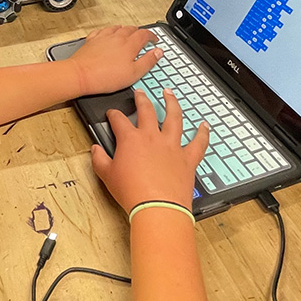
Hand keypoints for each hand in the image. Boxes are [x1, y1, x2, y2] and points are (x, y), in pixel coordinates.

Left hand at [70, 25, 161, 94]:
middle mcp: (116, 37)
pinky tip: (107, 34)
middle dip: (139, 32)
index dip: (151, 36)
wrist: (80, 74)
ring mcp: (103, 37)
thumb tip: (158, 52)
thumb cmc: (105, 76)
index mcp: (129, 44)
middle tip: (142, 37)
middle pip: (131, 29)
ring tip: (127, 33)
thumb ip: (148, 61)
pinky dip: (108, 31)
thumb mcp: (134, 73)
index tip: (154, 40)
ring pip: (116, 28)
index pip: (144, 34)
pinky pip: (102, 31)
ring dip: (124, 29)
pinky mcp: (91, 40)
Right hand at [92, 88, 208, 211]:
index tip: (111, 114)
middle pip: (147, 110)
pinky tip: (204, 126)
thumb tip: (96, 150)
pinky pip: (198, 143)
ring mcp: (171, 146)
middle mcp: (152, 137)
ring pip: (174, 118)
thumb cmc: (132, 192)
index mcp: (130, 140)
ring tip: (170, 94)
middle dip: (141, 99)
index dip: (113, 115)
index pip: (119, 120)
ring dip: (172, 104)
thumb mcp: (107, 175)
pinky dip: (202, 134)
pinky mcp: (187, 158)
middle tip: (140, 92)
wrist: (157, 207)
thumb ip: (99, 159)